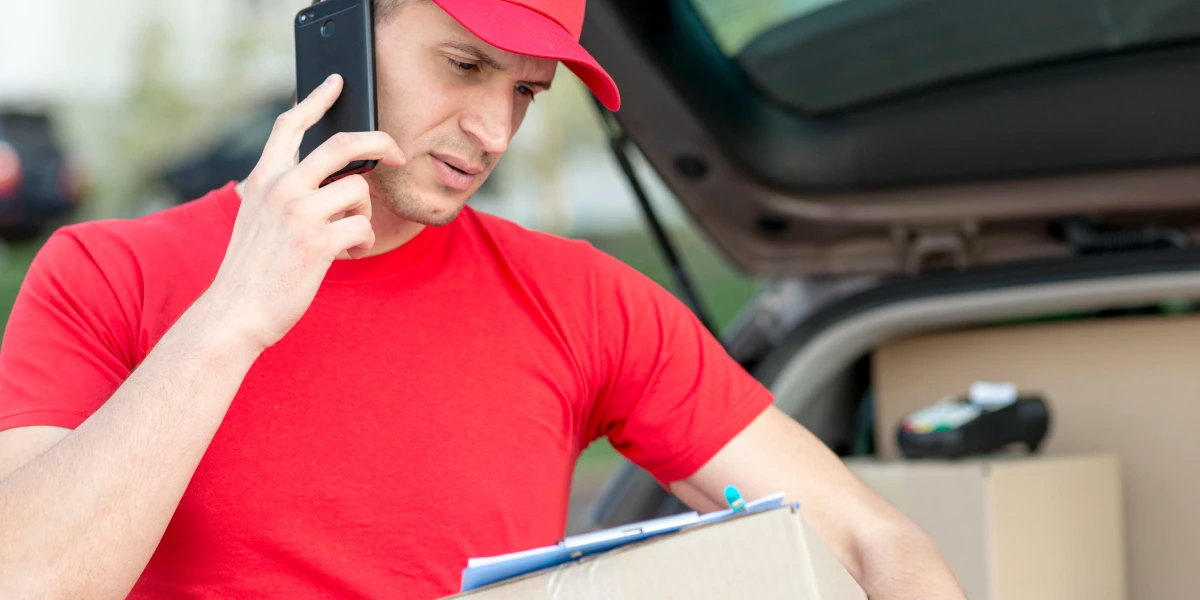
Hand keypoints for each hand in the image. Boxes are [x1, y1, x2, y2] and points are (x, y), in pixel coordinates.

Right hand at [204, 74, 405, 350]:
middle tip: (398, 155)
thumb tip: (331, 178)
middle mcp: (280, 188)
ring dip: (362, 217)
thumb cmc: (252, 271)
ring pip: (359, 192)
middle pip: (343, 144)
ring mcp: (298, 213)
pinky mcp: (317, 241)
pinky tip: (343, 256)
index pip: (291, 125)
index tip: (338, 82)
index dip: (317, 98)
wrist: (235, 313)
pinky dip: (361, 245)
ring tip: (344, 239)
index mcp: (264, 180)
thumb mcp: (256, 218)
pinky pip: (362, 228)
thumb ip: (283, 193)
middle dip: (380, 143)